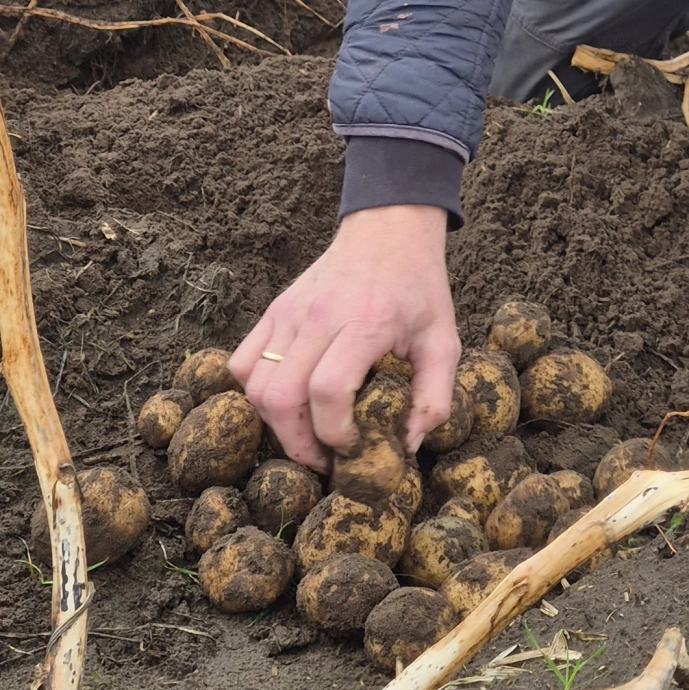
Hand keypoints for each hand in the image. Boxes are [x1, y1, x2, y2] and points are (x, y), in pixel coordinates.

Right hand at [230, 204, 459, 468]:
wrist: (389, 232)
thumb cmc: (419, 289)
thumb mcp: (444, 342)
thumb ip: (434, 398)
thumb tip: (408, 446)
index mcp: (364, 325)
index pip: (327, 391)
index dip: (334, 433)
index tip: (353, 445)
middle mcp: (318, 318)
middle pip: (281, 396)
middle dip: (298, 442)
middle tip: (322, 457)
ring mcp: (289, 312)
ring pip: (256, 384)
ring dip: (274, 422)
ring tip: (305, 433)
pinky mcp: (274, 310)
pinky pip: (243, 361)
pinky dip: (255, 390)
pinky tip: (285, 400)